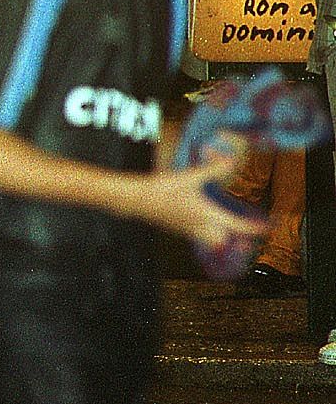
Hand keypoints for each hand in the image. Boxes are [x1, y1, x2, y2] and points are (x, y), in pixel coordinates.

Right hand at [139, 157, 269, 250]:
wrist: (135, 200)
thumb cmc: (162, 189)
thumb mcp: (189, 177)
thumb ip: (212, 170)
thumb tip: (232, 161)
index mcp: (206, 215)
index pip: (237, 226)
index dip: (254, 228)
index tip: (266, 227)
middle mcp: (199, 226)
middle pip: (224, 242)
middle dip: (237, 242)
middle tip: (248, 236)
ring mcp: (187, 229)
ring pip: (211, 241)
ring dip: (223, 238)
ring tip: (229, 230)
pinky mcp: (177, 228)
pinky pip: (198, 236)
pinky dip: (208, 233)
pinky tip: (205, 223)